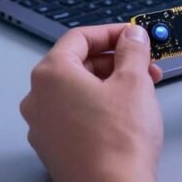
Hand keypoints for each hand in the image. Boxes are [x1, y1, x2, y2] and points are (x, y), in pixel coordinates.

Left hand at [20, 24, 163, 181]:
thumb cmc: (118, 143)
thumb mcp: (134, 82)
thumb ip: (132, 50)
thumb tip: (132, 37)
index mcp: (51, 74)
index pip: (80, 37)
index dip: (112, 33)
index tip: (133, 36)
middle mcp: (38, 98)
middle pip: (77, 64)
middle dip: (114, 61)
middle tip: (143, 64)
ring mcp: (42, 126)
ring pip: (77, 91)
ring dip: (109, 84)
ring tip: (141, 91)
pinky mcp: (53, 148)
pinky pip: (74, 116)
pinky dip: (97, 108)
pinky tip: (123, 116)